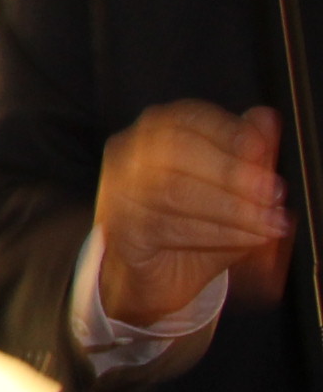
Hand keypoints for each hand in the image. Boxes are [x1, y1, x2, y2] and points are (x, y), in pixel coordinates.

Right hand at [96, 101, 292, 323]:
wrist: (156, 274)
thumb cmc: (193, 223)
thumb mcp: (230, 187)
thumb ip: (246, 153)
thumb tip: (265, 119)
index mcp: (156, 133)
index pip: (188, 117)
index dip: (227, 131)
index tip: (261, 150)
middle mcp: (129, 155)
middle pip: (176, 149)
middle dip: (230, 171)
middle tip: (271, 194)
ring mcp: (119, 191)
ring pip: (173, 190)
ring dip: (229, 207)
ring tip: (266, 223)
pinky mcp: (121, 228)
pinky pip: (167, 227)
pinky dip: (215, 234)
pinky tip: (247, 239)